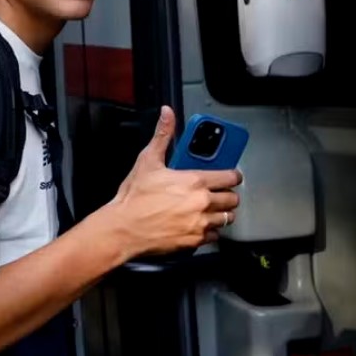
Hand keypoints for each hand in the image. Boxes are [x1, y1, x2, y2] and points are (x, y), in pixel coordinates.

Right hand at [109, 106, 241, 257]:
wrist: (123, 229)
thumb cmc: (134, 198)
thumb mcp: (148, 161)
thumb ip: (162, 136)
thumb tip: (167, 114)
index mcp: (195, 181)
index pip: (230, 177)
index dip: (233, 176)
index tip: (230, 176)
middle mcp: (202, 203)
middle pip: (232, 200)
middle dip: (227, 196)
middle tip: (217, 194)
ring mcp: (200, 223)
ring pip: (226, 219)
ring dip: (220, 214)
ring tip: (209, 210)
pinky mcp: (194, 241)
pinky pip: (214, 236)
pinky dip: (210, 232)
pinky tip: (199, 226)